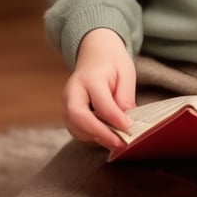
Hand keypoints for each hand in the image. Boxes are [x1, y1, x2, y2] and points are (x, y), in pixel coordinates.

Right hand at [61, 28, 136, 149]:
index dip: (115, 118)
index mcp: (90, 78)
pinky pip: (76, 129)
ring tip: (117, 142)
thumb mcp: (125, 73)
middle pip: (79, 116)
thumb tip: (126, 123)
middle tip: (120, 143)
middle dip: (99, 133)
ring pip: (75, 127)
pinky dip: (91, 136)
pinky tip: (107, 136)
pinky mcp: (67, 112)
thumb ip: (125, 97)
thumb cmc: (112, 63)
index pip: (101, 102)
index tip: (129, 128)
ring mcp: (67, 102)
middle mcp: (73, 91)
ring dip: (95, 137)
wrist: (95, 53)